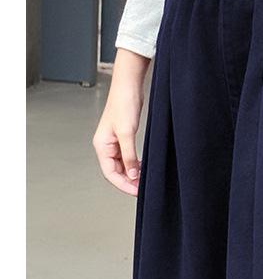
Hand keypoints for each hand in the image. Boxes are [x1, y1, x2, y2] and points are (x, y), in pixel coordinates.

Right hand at [92, 48, 149, 195]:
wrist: (129, 86)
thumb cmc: (123, 104)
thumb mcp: (127, 133)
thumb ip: (129, 156)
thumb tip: (132, 175)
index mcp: (101, 145)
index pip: (110, 173)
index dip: (123, 184)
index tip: (136, 191)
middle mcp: (106, 145)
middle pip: (115, 171)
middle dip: (128, 181)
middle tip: (143, 188)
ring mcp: (114, 142)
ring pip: (122, 165)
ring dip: (132, 174)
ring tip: (144, 180)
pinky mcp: (123, 138)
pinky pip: (127, 157)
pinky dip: (134, 165)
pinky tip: (143, 168)